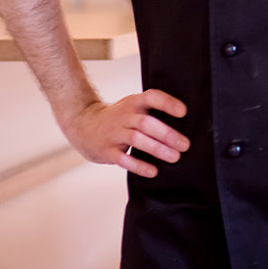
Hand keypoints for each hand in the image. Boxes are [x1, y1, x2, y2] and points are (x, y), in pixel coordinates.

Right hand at [58, 89, 189, 177]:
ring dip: (157, 149)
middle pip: (146, 123)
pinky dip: (139, 165)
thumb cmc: (117, 117)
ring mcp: (114, 133)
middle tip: (185, 144)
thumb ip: (151, 111)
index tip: (183, 112)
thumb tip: (183, 124)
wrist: (82, 124)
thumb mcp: (132, 106)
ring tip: (175, 157)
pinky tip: (153, 171)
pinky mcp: (106, 151)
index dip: (167, 103)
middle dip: (167, 134)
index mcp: (133, 103)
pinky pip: (123, 159)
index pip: (152, 97)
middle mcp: (124, 116)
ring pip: (137, 140)